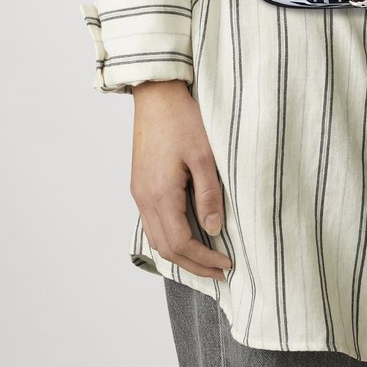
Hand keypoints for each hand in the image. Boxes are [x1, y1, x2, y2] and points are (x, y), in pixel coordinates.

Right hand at [130, 79, 232, 279]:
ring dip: (180, 254)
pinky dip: (170, 237)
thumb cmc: (182, 119)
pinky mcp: (140, 185)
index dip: (204, 260)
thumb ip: (209, 194)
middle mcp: (144, 198)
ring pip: (156, 238)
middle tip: (220, 271)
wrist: (156, 94)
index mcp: (160, 194)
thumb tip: (213, 230)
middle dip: (193, 265)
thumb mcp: (204, 155)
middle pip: (165, 249)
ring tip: (206, 259)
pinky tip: (188, 235)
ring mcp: (139, 192)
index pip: (181, 243)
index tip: (227, 264)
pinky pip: (152, 223)